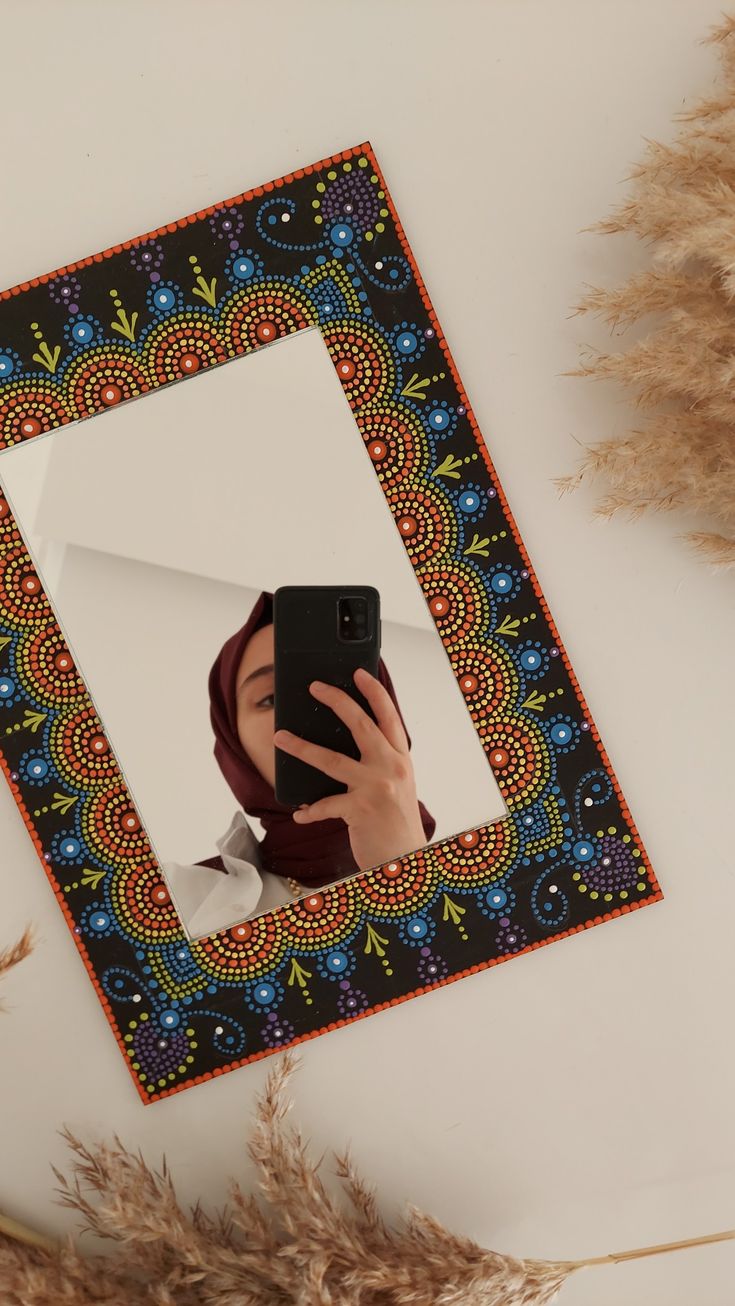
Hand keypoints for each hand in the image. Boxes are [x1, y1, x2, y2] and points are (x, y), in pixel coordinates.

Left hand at [273, 668, 426, 871]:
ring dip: (301, 747)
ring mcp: (376, 787)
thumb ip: (377, 763)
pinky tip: (299, 813)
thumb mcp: (395, 785)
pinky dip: (309, 810)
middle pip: (360, 725)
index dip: (373, 692)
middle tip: (314, 686)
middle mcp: (391, 767)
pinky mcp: (360, 809)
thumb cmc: (395, 821)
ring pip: (331, 759)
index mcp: (400, 758)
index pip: (388, 716)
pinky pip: (325, 804)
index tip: (358, 673)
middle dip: (337, 701)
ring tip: (280, 737)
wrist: (404, 859)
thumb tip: (339, 742)